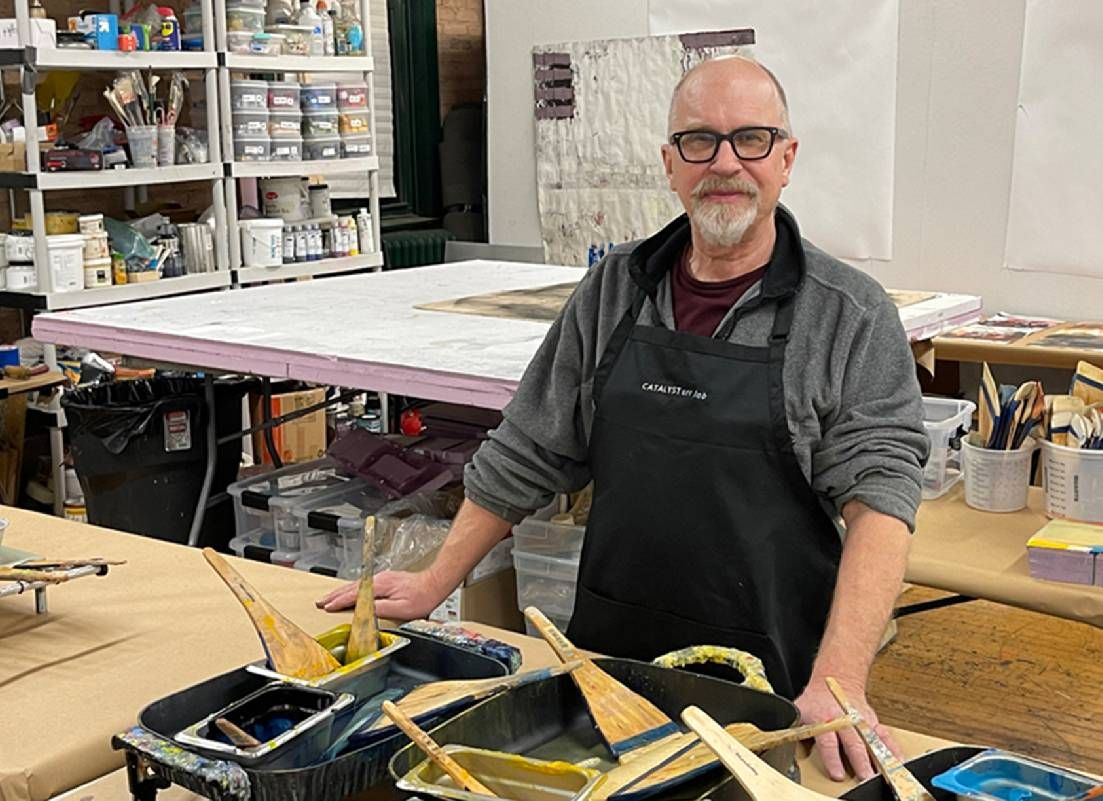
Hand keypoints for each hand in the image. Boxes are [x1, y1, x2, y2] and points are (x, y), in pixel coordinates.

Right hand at [315, 570, 448, 619]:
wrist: (434, 584)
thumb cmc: (421, 598)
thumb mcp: (401, 609)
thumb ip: (380, 609)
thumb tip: (363, 610)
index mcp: (380, 586)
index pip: (354, 594)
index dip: (339, 601)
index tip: (327, 607)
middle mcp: (379, 579)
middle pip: (351, 588)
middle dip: (334, 595)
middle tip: (320, 602)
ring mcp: (382, 578)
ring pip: (355, 585)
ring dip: (340, 592)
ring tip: (328, 598)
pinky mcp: (385, 580)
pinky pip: (362, 584)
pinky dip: (351, 590)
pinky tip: (348, 593)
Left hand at [794, 678, 900, 781]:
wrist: (835, 679)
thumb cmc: (816, 699)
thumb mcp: (799, 710)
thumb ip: (793, 727)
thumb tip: (780, 741)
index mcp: (824, 719)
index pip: (828, 742)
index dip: (832, 759)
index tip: (837, 774)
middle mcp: (845, 721)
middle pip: (854, 744)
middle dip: (860, 763)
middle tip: (865, 778)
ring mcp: (861, 722)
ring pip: (872, 741)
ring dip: (878, 758)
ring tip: (885, 775)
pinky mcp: (873, 723)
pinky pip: (885, 737)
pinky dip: (893, 750)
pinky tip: (900, 762)